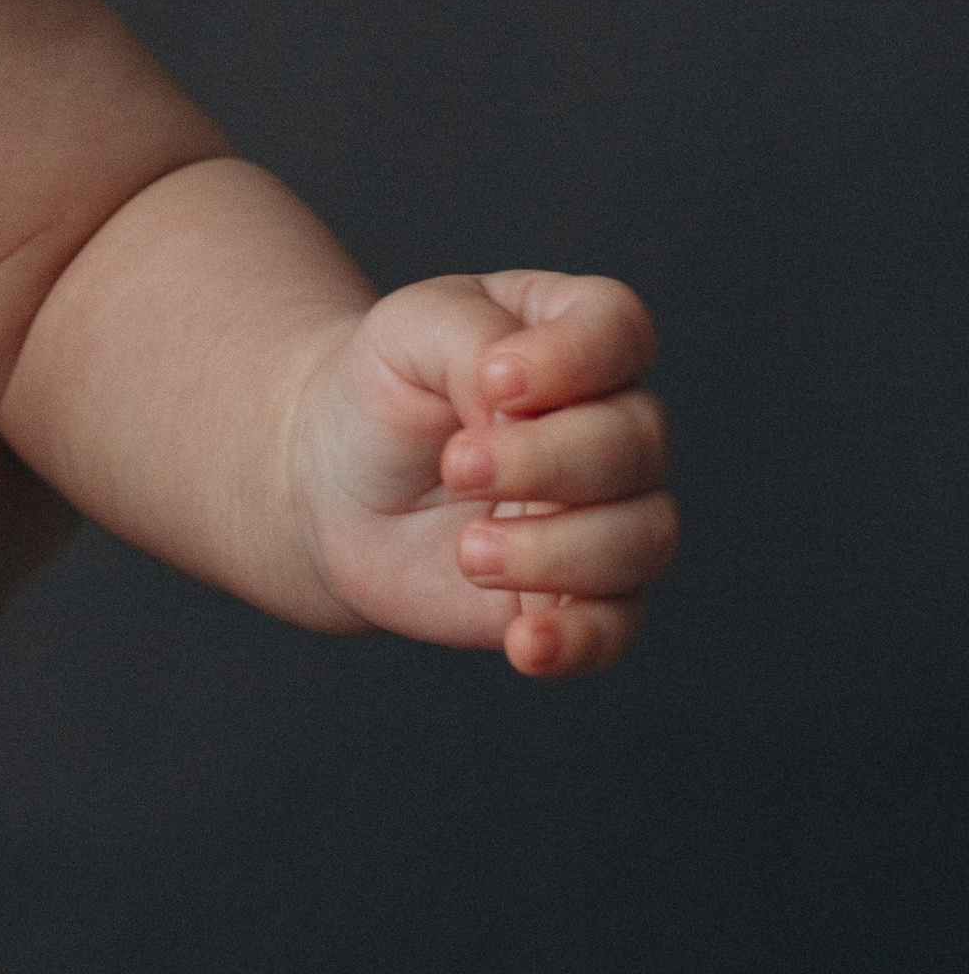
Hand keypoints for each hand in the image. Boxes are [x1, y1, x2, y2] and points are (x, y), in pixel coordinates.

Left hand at [293, 271, 672, 675]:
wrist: (330, 486)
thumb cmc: (380, 391)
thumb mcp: (407, 331)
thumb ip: (475, 340)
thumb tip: (524, 405)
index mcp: (576, 334)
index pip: (621, 330)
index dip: (574, 358)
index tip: (491, 384)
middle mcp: (610, 422)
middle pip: (637, 441)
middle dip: (546, 460)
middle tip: (455, 466)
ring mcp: (605, 513)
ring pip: (642, 537)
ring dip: (554, 550)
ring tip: (467, 552)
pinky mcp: (581, 596)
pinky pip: (617, 627)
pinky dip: (578, 639)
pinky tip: (523, 642)